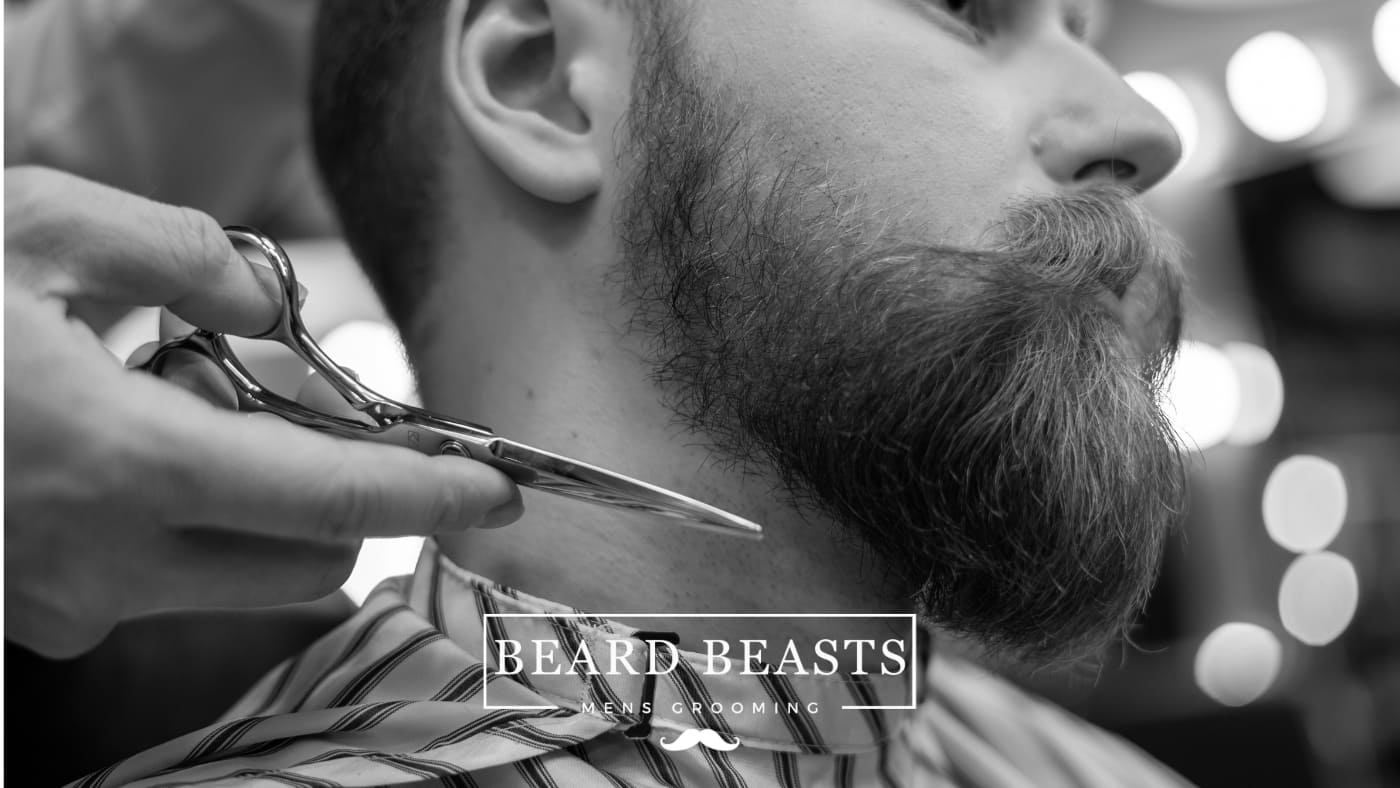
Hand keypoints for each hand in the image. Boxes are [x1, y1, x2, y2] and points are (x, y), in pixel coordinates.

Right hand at [3, 167, 521, 658]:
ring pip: (235, 576)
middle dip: (342, 499)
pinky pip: (153, 580)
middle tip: (293, 408)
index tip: (496, 490)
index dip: (432, 495)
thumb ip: (183, 256)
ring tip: (167, 408)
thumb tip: (269, 307)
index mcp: (122, 458)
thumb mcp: (38, 228)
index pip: (332, 498)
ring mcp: (66, 604)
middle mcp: (105, 559)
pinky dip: (177, 523)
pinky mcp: (35, 619)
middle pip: (306, 560)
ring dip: (256, 510)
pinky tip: (110, 448)